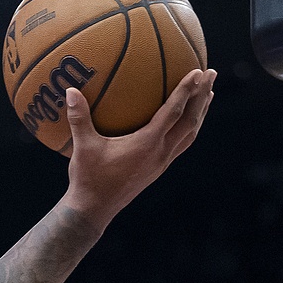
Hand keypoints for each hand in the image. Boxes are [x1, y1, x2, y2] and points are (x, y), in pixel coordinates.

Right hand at [62, 68, 215, 226]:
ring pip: (190, 134)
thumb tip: (70, 90)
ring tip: (208, 94)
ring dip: (201, 112)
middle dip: (203, 96)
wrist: (95, 210)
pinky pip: (182, 143)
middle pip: (190, 121)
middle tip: (211, 73)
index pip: (173, 112)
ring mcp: (162, 162)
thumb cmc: (89, 178)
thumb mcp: (83, 146)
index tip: (198, 72)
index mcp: (147, 144)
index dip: (187, 91)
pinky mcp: (159, 168)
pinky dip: (189, 127)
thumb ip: (78, 118)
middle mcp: (160, 153)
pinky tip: (186, 120)